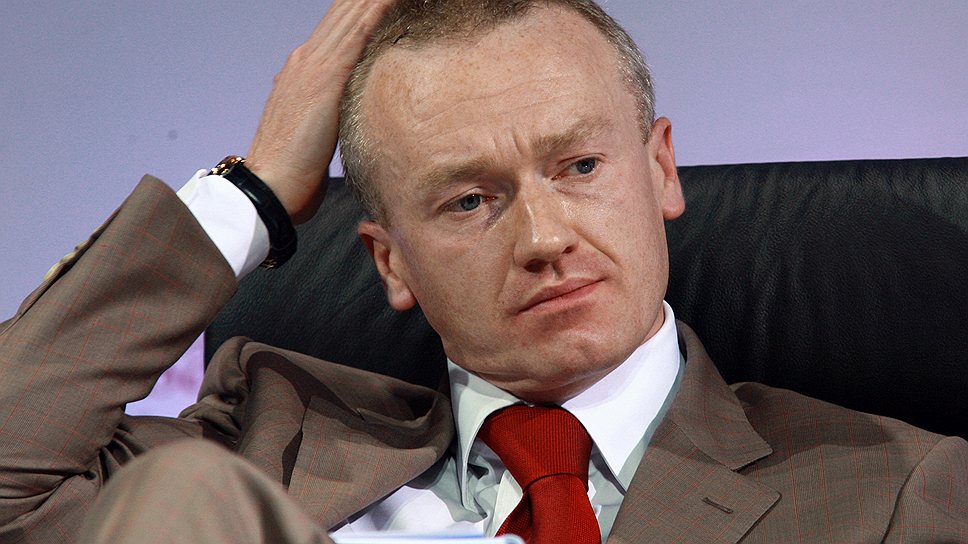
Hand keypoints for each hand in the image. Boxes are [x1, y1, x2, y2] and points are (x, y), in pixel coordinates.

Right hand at [245, 0, 393, 223]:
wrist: (269, 186)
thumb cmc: (292, 171)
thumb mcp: (314, 134)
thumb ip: (326, 116)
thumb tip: (340, 120)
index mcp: (304, 70)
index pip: (339, 28)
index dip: (362, 8)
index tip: (384, 1)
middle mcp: (306, 59)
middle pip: (346, 13)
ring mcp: (314, 65)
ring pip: (352, 15)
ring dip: (375, 0)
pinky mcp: (326, 78)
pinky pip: (357, 34)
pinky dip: (374, 12)